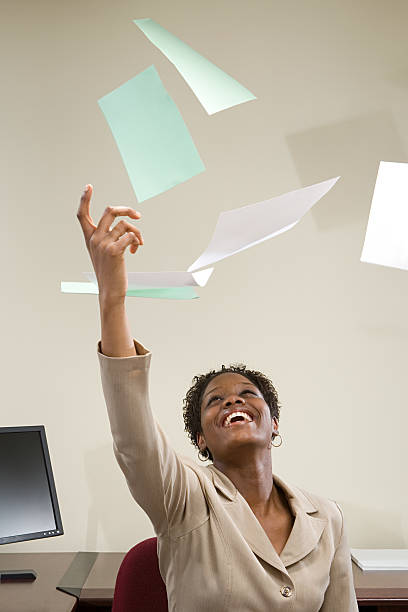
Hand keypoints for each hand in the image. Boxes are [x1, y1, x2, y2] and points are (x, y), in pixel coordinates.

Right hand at [77, 185, 142, 303]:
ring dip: (137, 232)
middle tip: (137, 216)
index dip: (85, 199)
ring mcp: (103, 244)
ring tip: (138, 243)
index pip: (82, 215)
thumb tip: (127, 227)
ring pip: (125, 225)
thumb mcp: (104, 253)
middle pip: (110, 211)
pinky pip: (130, 235)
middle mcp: (94, 239)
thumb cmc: (110, 272)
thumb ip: (109, 238)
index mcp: (90, 238)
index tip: (88, 187)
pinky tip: (136, 249)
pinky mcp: (114, 251)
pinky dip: (137, 240)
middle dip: (126, 209)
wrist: (110, 291)